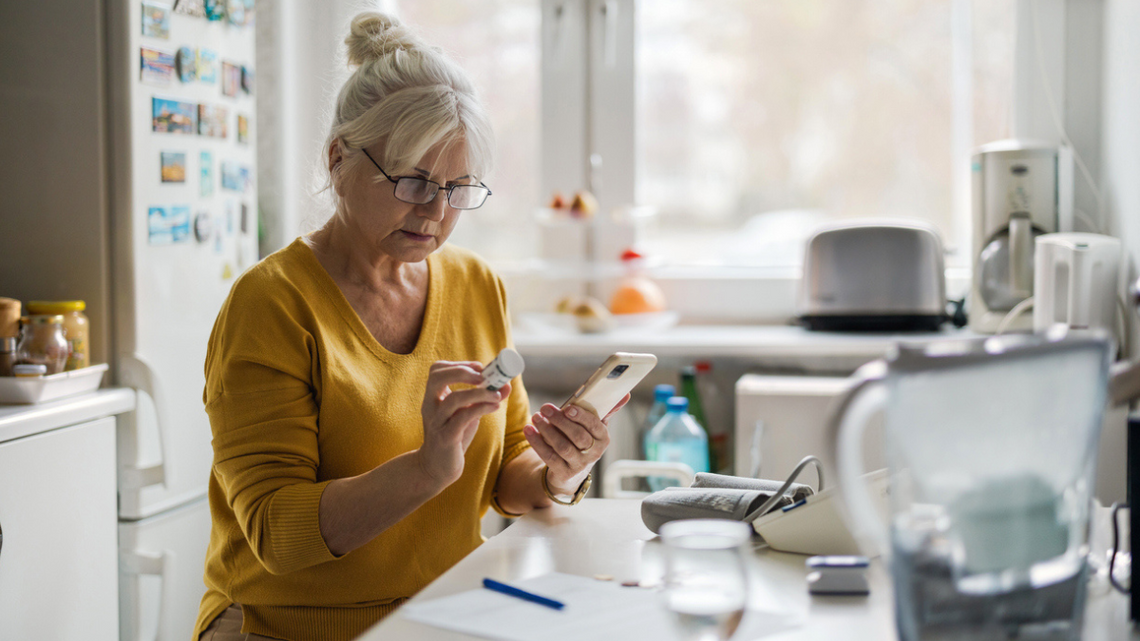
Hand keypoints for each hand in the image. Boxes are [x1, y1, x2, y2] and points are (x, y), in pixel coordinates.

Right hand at [418, 361, 509, 486]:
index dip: (458, 364)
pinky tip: (495, 407)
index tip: (479, 367)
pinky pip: (462, 419)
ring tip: (496, 395)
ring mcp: (437, 422)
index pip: (437, 369)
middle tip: (483, 376)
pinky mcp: (445, 438)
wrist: (437, 467)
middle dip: (462, 372)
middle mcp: (430, 406)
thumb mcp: (467, 413)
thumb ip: (484, 398)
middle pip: (437, 378)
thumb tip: (506, 384)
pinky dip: (480, 409)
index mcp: (433, 396)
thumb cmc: (452, 436)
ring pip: (453, 400)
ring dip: (479, 393)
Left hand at [523, 393, 629, 494]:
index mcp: (603, 438)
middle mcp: (593, 453)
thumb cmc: (584, 441)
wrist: (572, 472)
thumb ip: (607, 410)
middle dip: (560, 421)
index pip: (595, 426)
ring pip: (562, 447)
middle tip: (545, 408)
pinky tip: (529, 431)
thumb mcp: (595, 427)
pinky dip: (537, 443)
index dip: (581, 416)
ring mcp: (579, 465)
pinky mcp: (563, 473)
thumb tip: (624, 394)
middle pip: (577, 436)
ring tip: (536, 417)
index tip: (568, 407)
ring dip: (547, 431)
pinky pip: (549, 457)